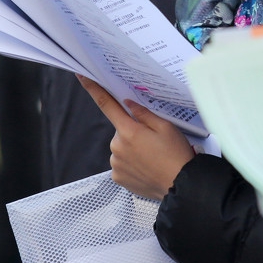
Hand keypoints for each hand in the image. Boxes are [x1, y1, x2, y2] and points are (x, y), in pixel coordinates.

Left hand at [78, 76, 194, 200]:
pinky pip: (121, 164)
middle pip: (120, 131)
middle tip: (153, 141)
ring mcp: (116, 164)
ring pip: (121, 148)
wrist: (180, 186)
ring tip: (153, 158)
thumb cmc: (176, 155)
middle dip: (132, 132)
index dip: (93, 89)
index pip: (107, 105)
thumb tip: (129, 103)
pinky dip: (131, 164)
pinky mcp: (117, 178)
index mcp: (129, 131)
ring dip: (132, 150)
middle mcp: (117, 147)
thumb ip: (144, 113)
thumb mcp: (166, 127)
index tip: (82, 76)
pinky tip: (146, 168)